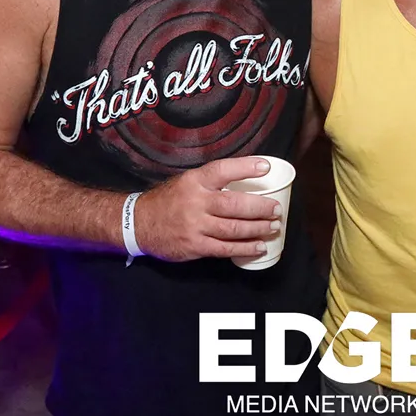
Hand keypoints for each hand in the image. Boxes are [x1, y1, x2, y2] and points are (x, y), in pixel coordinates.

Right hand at [133, 157, 281, 262]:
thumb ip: (212, 181)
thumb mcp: (187, 181)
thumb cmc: (169, 200)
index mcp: (195, 181)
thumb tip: (246, 179)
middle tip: (276, 209)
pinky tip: (259, 246)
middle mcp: (196, 202)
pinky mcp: (195, 246)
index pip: (222, 170)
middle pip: (234, 204)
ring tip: (273, 227)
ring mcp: (195, 226)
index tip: (266, 166)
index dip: (245, 167)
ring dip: (257, 229)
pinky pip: (225, 248)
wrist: (139, 223)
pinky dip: (245, 248)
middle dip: (260, 207)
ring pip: (233, 228)